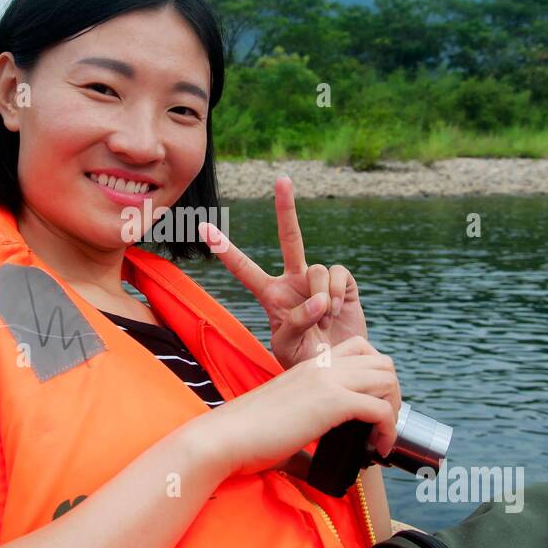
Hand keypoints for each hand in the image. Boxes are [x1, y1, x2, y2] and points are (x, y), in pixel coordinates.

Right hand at [189, 335, 399, 478]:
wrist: (223, 438)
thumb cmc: (244, 437)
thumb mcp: (283, 425)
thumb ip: (304, 440)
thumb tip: (315, 469)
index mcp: (310, 366)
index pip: (361, 350)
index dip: (376, 378)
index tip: (371, 410)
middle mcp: (322, 366)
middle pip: (382, 362)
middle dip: (392, 394)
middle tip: (382, 425)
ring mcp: (327, 380)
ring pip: (387, 379)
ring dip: (394, 408)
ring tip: (382, 436)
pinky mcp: (332, 402)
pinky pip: (380, 408)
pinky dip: (388, 430)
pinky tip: (378, 449)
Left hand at [198, 175, 368, 371]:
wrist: (338, 368)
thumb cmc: (305, 360)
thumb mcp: (288, 347)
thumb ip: (297, 323)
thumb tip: (318, 299)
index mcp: (271, 296)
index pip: (245, 269)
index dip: (226, 251)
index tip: (204, 229)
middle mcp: (293, 281)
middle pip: (290, 238)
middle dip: (286, 208)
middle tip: (282, 179)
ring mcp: (318, 280)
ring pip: (317, 267)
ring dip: (320, 297)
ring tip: (322, 322)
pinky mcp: (342, 284)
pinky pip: (338, 273)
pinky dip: (336, 294)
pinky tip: (336, 313)